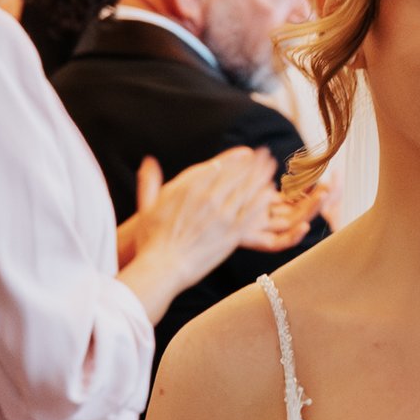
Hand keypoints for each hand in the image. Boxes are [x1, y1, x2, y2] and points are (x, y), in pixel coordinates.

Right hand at [117, 143, 288, 309]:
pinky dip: (262, 201)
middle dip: (254, 164)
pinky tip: (271, 195)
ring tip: (272, 169)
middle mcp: (207, 197)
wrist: (162, 266)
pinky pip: (252, 213)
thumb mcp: (147, 205)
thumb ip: (149, 181)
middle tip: (266, 156)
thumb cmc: (152, 239)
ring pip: (248, 190)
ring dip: (262, 177)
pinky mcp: (232, 233)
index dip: (235, 158)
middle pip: (237, 175)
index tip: (247, 153)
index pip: (218, 166)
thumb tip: (148, 162)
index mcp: (188, 187)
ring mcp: (222, 214)